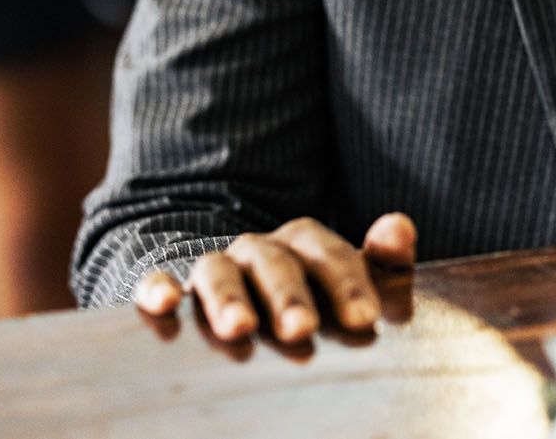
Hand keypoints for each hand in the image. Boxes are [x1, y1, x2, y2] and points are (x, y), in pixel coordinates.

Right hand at [133, 213, 417, 342]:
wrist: (245, 295)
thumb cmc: (312, 297)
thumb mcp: (353, 284)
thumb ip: (384, 262)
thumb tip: (400, 226)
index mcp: (305, 244)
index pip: (330, 255)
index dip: (348, 285)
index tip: (365, 319)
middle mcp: (260, 250)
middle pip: (275, 263)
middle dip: (288, 296)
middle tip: (302, 330)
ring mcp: (216, 269)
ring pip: (218, 272)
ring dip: (227, 298)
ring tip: (240, 329)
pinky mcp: (173, 289)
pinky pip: (155, 281)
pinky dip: (158, 289)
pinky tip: (165, 303)